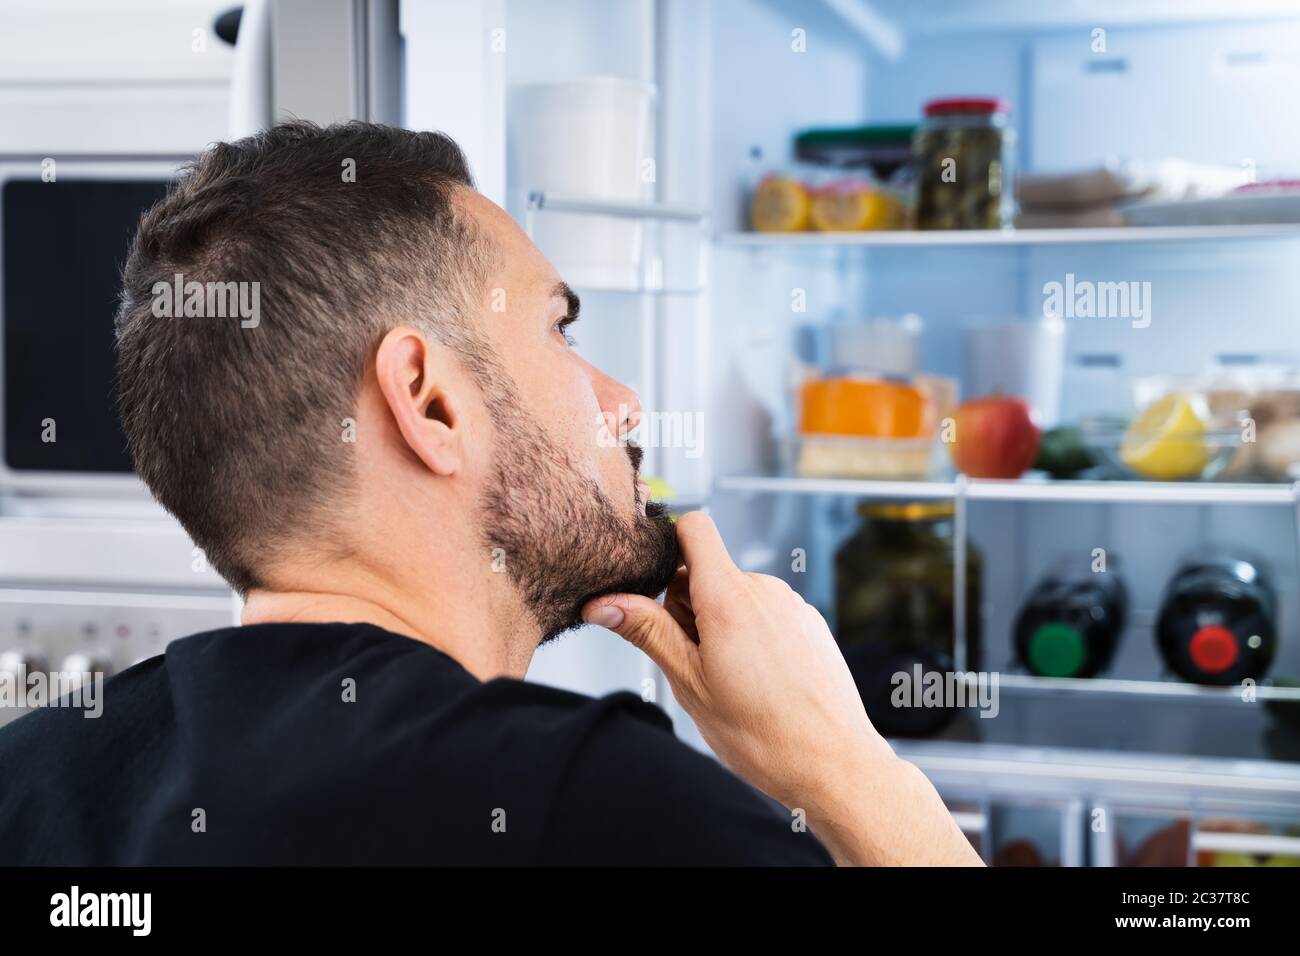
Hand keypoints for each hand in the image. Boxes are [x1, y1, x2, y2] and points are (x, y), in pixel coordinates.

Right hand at [582, 511, 980, 865]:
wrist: (834, 764)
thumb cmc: (764, 734)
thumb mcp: (689, 683)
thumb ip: (648, 632)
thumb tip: (603, 603)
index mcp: (729, 598)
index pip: (694, 528)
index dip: (669, 545)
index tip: (655, 586)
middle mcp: (765, 590)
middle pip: (708, 571)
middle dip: (689, 607)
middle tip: (696, 663)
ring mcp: (792, 604)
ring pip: (737, 596)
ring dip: (721, 626)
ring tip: (732, 680)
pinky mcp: (810, 623)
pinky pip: (766, 614)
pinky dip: (752, 636)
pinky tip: (761, 682)